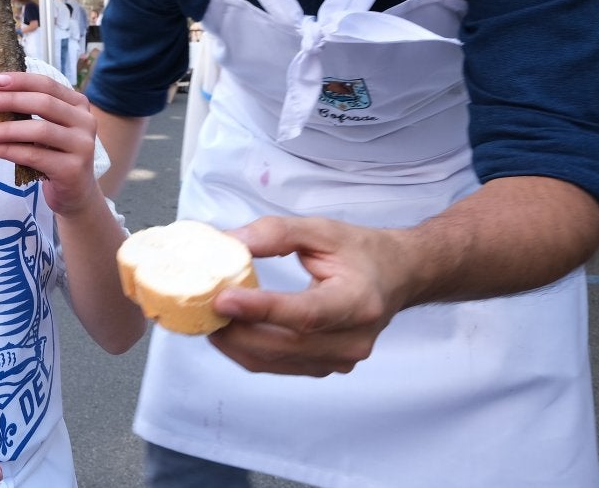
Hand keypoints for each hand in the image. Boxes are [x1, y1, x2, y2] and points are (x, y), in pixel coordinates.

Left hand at [0, 71, 99, 213]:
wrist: (76, 192)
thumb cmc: (56, 154)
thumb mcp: (50, 127)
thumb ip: (33, 111)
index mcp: (78, 105)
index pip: (48, 85)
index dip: (22, 81)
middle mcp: (86, 122)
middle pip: (44, 103)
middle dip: (11, 100)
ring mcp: (82, 146)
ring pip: (39, 130)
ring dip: (6, 129)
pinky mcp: (72, 169)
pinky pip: (34, 156)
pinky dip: (8, 151)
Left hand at [206, 216, 410, 376]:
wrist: (397, 276)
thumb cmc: (360, 252)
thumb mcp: (322, 230)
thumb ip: (276, 233)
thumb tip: (229, 242)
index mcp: (359, 302)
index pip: (305, 314)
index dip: (262, 310)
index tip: (223, 299)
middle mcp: (354, 339)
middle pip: (284, 344)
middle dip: (237, 330)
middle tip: (201, 308)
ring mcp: (341, 360)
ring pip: (276, 361)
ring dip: (236, 344)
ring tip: (207, 318)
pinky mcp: (327, 368)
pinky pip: (279, 367)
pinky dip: (248, 351)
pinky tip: (229, 330)